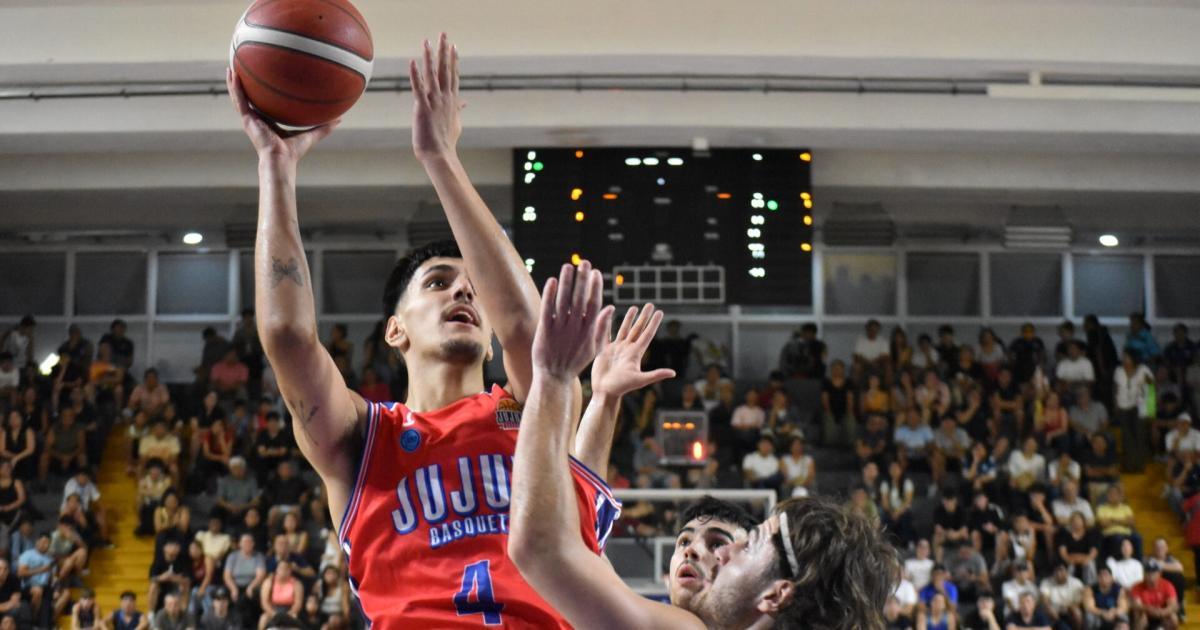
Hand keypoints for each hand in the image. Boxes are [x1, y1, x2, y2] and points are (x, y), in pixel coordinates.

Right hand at [225, 67, 338, 165]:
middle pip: (248, 98)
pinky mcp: (247, 119)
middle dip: (244, 85)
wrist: (281, 160)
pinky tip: (232, 74)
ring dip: (234, 83)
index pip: (262, 105)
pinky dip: (234, 87)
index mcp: (267, 122)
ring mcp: (250, 119)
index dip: (260, 94)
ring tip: (231, 67)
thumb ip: (324, 127)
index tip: (261, 82)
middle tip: (241, 70)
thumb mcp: (310, 135)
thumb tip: (340, 119)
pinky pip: (239, 99)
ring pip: (239, 97)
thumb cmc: (293, 151)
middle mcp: (256, 119)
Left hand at [409, 33, 462, 161]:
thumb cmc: (446, 142)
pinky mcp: (422, 107)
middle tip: (443, 34)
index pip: (453, 75)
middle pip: (445, 69)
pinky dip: (415, 75)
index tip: (453, 46)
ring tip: (428, 41)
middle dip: (444, 51)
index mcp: (452, 101)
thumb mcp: (456, 123)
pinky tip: (412, 62)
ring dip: (430, 57)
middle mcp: (445, 98)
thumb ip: (458, 110)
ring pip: (432, 74)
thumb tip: (464, 102)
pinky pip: (418, 88)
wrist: (440, 155)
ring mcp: (434, 101)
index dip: (453, 60)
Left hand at [532, 261, 613, 379]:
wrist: (554, 377)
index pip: (594, 304)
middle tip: (584, 263)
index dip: (595, 287)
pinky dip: (550, 295)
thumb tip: (610, 307)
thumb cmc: (575, 362)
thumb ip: (602, 327)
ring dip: (566, 282)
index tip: (596, 273)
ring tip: (568, 266)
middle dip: (583, 279)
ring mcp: (560, 329)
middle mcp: (575, 327)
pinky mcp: (545, 330)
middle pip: (580, 298)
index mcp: (589, 330)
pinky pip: (548, 309)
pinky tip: (552, 281)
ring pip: (564, 301)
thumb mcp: (594, 347)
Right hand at [590, 304, 674, 397]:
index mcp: (636, 353)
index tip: (660, 312)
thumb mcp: (640, 380)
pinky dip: (607, 323)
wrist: (605, 392)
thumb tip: (673, 373)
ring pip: (624, 329)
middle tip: (650, 304)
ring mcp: (616, 348)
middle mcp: (627, 348)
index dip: (654, 323)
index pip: (647, 334)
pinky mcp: (604, 350)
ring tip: (634, 307)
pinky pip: (606, 333)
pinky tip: (609, 314)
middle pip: (638, 328)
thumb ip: (656, 375)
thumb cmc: (622, 387)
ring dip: (629, 318)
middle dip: (644, 316)